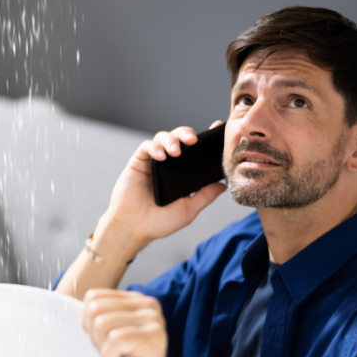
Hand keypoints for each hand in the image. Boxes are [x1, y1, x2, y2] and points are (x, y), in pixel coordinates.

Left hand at [81, 289, 176, 356]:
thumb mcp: (105, 335)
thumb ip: (95, 316)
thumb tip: (65, 299)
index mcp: (135, 300)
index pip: (93, 297)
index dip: (89, 324)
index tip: (104, 343)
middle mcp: (147, 304)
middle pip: (95, 309)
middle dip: (95, 336)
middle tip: (111, 354)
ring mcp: (154, 319)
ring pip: (102, 324)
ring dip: (104, 349)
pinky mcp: (154, 336)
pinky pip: (115, 339)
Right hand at [95, 122, 226, 248]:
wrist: (133, 228)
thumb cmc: (158, 222)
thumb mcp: (188, 210)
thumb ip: (204, 196)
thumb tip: (223, 185)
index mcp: (182, 175)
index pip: (196, 152)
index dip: (206, 138)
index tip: (216, 128)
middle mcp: (168, 165)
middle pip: (179, 138)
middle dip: (186, 134)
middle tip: (193, 140)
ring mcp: (153, 163)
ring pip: (163, 137)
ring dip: (171, 139)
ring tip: (175, 151)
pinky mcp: (138, 163)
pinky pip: (146, 146)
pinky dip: (155, 147)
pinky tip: (161, 157)